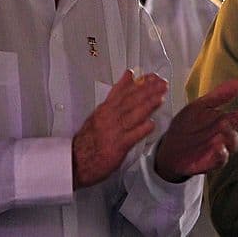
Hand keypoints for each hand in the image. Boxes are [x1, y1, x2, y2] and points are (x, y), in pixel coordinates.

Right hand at [73, 70, 166, 188]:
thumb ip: (115, 98)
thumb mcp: (99, 114)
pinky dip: (143, 128)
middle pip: (131, 100)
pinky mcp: (117, 146)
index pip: (123, 91)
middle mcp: (109, 117)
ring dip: (149, 105)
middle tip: (161, 83)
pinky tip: (152, 123)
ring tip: (161, 97)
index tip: (151, 76)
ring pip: (133, 114)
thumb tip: (127, 81)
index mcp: (105, 109)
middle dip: (148, 90)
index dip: (139, 83)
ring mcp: (114, 131)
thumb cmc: (89, 139)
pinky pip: (132, 135)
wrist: (76, 161)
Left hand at [154, 79, 237, 182]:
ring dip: (233, 136)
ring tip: (226, 126)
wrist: (168, 146)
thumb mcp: (201, 106)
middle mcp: (229, 137)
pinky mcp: (209, 163)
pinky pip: (219, 161)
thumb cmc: (188, 126)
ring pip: (234, 145)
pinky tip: (220, 147)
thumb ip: (220, 96)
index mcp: (230, 122)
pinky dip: (222, 155)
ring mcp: (220, 150)